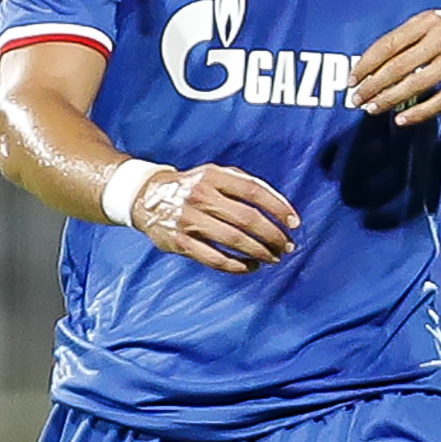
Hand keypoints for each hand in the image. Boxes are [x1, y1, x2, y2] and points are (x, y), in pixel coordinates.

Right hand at [132, 163, 298, 272]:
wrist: (145, 197)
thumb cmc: (194, 187)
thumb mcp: (216, 174)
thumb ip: (247, 184)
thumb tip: (282, 208)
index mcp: (213, 176)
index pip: (254, 191)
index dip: (278, 207)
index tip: (295, 223)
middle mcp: (200, 195)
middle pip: (247, 218)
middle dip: (272, 235)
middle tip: (287, 246)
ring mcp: (189, 220)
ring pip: (233, 240)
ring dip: (259, 252)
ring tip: (273, 258)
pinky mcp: (179, 242)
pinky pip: (214, 259)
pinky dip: (237, 266)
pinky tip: (250, 266)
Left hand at [349, 9, 440, 127]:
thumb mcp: (434, 25)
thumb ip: (406, 40)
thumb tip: (371, 65)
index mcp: (427, 20)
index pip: (389, 43)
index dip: (367, 63)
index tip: (352, 79)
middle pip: (399, 65)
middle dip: (374, 85)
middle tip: (358, 99)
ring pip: (418, 82)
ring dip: (391, 98)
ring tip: (374, 108)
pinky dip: (420, 111)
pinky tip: (403, 118)